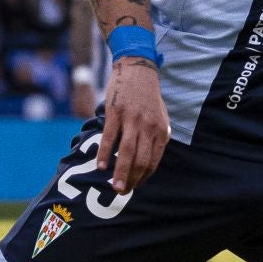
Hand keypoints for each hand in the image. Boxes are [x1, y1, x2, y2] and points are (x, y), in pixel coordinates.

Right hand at [96, 57, 168, 192]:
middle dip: (132, 180)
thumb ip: (158, 136)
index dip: (145, 176)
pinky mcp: (115, 113)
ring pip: (126, 153)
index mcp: (161, 130)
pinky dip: (104, 153)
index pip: (154, 160)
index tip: (137, 186)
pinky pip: (109, 137)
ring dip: (120, 173)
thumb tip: (152, 157)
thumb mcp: (161, 116)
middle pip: (140, 160)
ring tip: (115, 187)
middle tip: (123, 192)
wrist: (137, 69)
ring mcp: (131, 120)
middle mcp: (148, 127)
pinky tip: (101, 166)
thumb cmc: (148, 95)